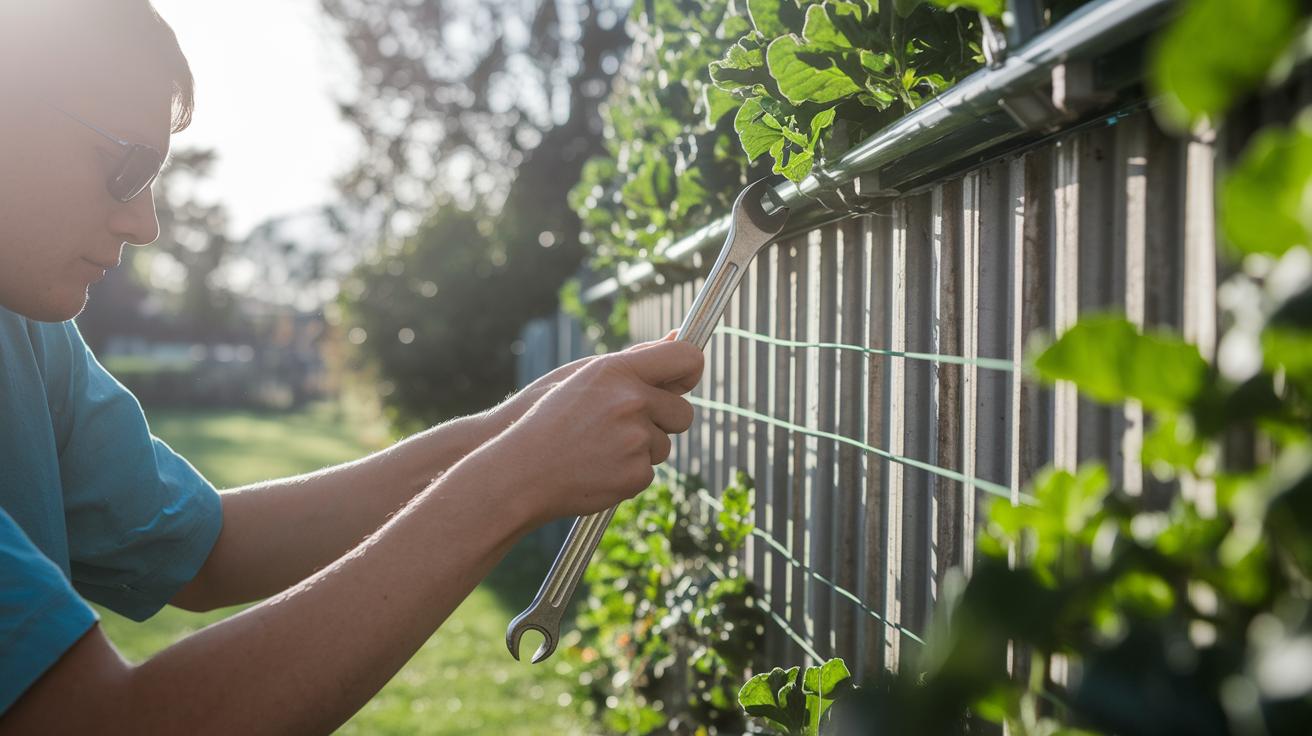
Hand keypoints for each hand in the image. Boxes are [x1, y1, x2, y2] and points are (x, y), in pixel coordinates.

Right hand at [484, 338, 701, 523]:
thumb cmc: (548, 418)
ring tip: (598, 448)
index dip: (691, 368)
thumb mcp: (586, 377)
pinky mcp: (636, 474)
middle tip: (626, 426)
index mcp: (618, 372)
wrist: (520, 470)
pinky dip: (628, 472)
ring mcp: (636, 440)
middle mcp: (632, 402)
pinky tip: (597, 468)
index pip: (686, 358)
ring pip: (664, 445)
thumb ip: (637, 359)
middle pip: (684, 412)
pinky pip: (648, 471)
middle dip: (664, 421)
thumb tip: (678, 336)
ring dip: (642, 449)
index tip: (683, 379)